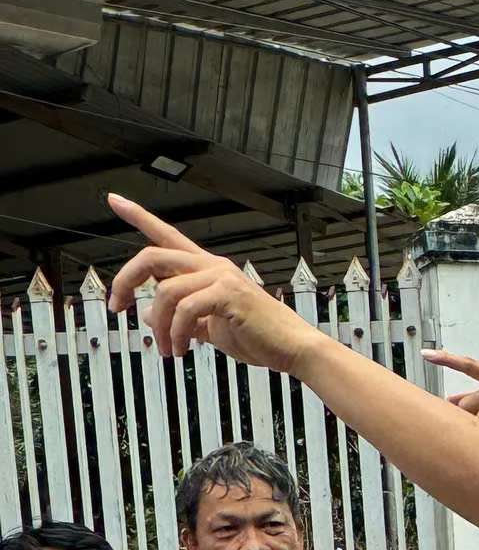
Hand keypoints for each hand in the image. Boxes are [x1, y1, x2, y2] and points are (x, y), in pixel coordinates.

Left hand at [105, 197, 314, 372]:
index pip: (166, 234)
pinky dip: (176, 334)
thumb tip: (149, 314)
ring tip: (168, 349)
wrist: (292, 348)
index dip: (139, 216)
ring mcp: (220, 277)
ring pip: (165, 292)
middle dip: (125, 281)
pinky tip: (182, 349)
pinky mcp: (228, 293)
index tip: (115, 200)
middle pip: (152, 256)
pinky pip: (185, 310)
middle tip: (118, 307)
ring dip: (159, 326)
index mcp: (207, 268)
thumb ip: (181, 318)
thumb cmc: (259, 336)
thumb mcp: (210, 327)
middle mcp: (212, 266)